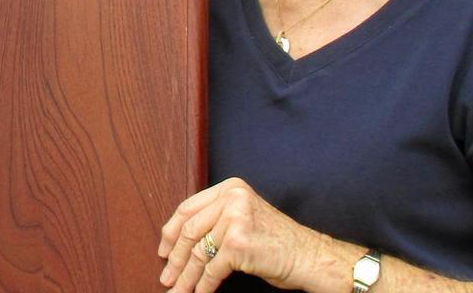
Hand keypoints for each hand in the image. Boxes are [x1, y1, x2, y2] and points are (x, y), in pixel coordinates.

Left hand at [157, 178, 325, 292]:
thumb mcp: (243, 217)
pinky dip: (202, 285)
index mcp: (229, 188)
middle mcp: (231, 198)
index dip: (171, 232)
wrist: (309, 256)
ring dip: (186, 276)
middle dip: (175, 258)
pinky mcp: (238, 243)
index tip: (163, 250)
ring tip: (176, 290)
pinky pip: (212, 269)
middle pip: (189, 231)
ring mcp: (235, 219)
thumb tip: (178, 241)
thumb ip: (216, 219)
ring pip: (198, 253)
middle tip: (166, 276)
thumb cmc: (277, 242)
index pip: (188, 208)